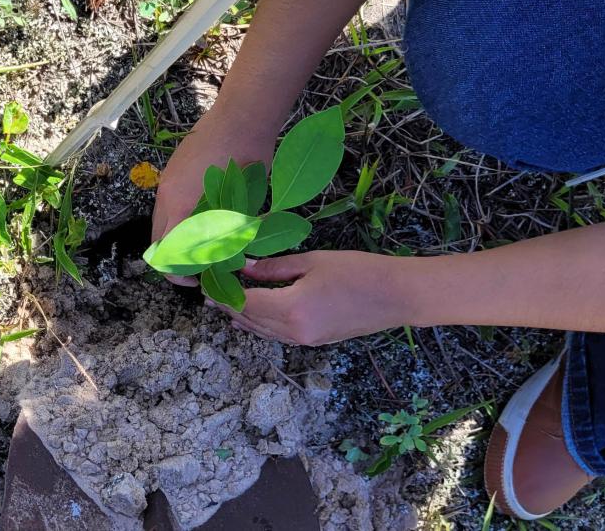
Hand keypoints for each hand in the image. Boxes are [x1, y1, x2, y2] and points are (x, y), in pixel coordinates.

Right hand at [151, 108, 275, 283]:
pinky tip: (204, 220)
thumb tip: (227, 261)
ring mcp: (167, 179)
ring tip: (204, 246)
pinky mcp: (174, 170)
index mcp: (179, 205)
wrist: (242, 116)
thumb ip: (228, 235)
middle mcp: (166, 193)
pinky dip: (180, 219)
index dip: (178, 273)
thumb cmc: (246, 159)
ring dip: (177, 239)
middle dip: (174, 260)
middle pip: (157, 240)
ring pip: (162, 221)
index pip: (166, 252)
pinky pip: (169, 203)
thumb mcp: (242, 204)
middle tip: (200, 269)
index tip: (198, 280)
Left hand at [217, 251, 419, 345]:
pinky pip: (278, 336)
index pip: (246, 303)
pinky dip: (260, 326)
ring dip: (241, 319)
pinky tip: (251, 318)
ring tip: (222, 305)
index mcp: (292, 309)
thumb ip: (274, 268)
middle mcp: (295, 331)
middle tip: (208, 292)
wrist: (397, 296)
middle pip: (250, 321)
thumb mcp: (312, 262)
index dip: (223, 294)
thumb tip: (244, 266)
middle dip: (227, 307)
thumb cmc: (358, 271)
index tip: (207, 282)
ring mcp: (305, 341)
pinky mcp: (314, 342)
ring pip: (263, 332)